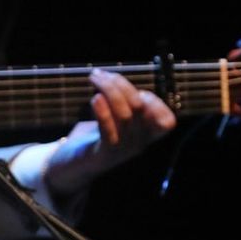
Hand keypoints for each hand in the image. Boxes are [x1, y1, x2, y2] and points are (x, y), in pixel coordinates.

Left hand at [44, 68, 176, 196]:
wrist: (73, 165)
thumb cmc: (94, 136)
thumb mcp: (114, 119)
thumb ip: (121, 103)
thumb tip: (113, 79)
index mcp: (146, 135)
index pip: (166, 120)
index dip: (153, 101)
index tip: (130, 90)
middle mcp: (139, 143)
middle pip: (139, 107)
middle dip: (121, 84)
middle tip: (100, 74)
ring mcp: (124, 150)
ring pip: (124, 115)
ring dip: (109, 91)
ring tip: (94, 79)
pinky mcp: (105, 154)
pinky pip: (109, 132)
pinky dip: (103, 113)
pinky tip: (95, 98)